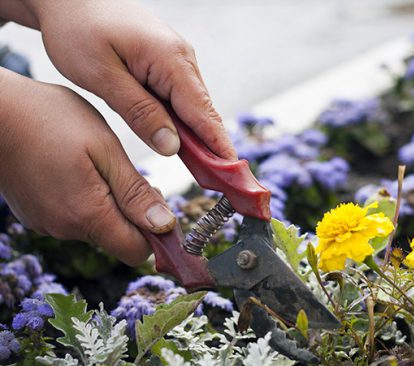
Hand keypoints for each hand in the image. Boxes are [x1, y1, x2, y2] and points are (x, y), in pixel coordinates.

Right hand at [0, 70, 175, 264]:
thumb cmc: (49, 120)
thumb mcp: (105, 149)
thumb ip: (136, 192)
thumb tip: (166, 225)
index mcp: (87, 216)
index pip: (137, 251)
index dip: (156, 232)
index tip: (159, 201)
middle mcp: (65, 229)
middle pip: (118, 239)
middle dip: (134, 214)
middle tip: (127, 174)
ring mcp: (47, 223)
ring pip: (97, 227)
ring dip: (109, 203)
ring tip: (97, 164)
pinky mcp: (36, 214)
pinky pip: (74, 216)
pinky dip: (85, 199)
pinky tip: (76, 168)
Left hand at [23, 0, 235, 158]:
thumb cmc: (78, 31)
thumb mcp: (102, 76)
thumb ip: (139, 112)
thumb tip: (172, 147)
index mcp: (170, 60)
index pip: (203, 114)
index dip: (219, 147)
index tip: (233, 176)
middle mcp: (183, 59)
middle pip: (204, 113)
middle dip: (213, 149)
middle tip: (220, 184)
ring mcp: (178, 60)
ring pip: (194, 107)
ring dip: (197, 138)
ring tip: (204, 171)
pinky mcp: (168, 63)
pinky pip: (182, 98)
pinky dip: (184, 122)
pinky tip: (180, 142)